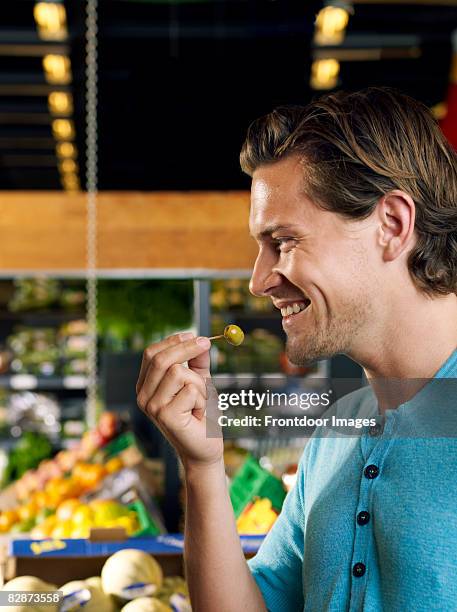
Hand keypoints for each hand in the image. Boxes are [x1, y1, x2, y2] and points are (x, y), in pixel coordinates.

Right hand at [136, 333, 223, 468]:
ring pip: (178, 372)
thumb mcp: (199, 382)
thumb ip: (197, 362)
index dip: (173, 341)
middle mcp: (143, 396)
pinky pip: (190, 390)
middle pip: (160, 359)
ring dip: (199, 383)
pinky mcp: (166, 416)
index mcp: (146, 385)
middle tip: (206, 343)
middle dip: (186, 347)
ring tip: (200, 401)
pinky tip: (199, 413)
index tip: (194, 335)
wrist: (205, 447)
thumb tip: (199, 339)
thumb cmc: (200, 415)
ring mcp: (152, 407)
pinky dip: (202, 398)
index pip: (151, 354)